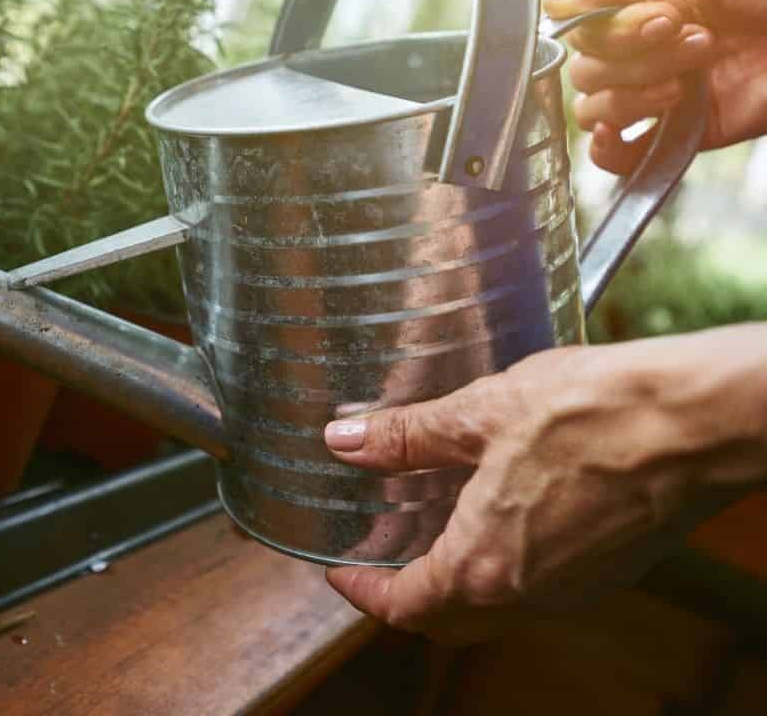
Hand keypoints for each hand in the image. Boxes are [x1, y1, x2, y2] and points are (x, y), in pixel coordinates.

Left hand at [321, 328, 766, 644]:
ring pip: (496, 610)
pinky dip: (503, 571)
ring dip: (455, 586)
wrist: (697, 422)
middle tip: (379, 557)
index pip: (404, 609)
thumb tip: (344, 440)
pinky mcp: (611, 568)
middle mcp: (528, 595)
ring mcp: (575, 588)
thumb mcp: (479, 413)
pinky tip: (499, 516)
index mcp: (483, 567)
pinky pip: (539, 590)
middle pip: (448, 622)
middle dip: (405, 597)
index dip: (362, 592)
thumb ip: (406, 435)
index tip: (339, 571)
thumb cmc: (593, 414)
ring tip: (431, 532)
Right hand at [544, 0, 766, 174]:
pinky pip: (617, 154)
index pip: (581, 23)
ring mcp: (661, 91)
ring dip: (635, 93)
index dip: (609, 27)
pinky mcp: (681, 131)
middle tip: (698, 40)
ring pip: (594, 106)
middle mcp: (645, 47)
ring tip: (691, 78)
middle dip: (635, 56)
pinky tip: (617, 135)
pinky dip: (606, 149)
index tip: (663, 15)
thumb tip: (558, 1)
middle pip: (584, 66)